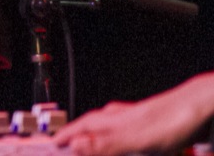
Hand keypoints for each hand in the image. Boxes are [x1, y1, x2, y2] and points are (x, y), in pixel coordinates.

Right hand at [53, 71, 213, 155]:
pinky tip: (131, 139)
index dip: (66, 135)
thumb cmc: (171, 120)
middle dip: (79, 132)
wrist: (201, 106)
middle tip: (67, 139)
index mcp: (112, 120)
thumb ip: (103, 144)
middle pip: (93, 124)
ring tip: (92, 137)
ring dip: (100, 133)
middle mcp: (122, 116)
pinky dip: (122, 137)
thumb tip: (73, 145)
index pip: (81, 127)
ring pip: (111, 125)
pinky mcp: (154, 124)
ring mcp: (138, 118)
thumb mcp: (133, 139)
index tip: (53, 142)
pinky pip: (129, 131)